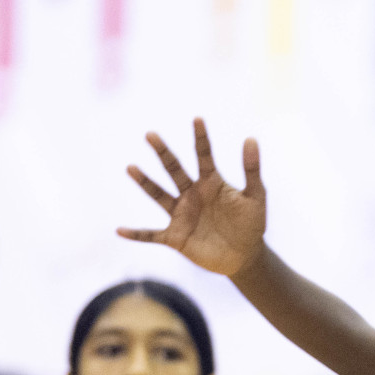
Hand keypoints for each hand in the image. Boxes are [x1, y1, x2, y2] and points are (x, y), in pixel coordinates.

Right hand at [118, 118, 267, 277]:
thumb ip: (252, 170)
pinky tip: (119, 230)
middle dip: (163, 153)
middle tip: (151, 134)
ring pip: (159, 195)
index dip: (201, 138)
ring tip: (131, 167)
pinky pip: (151, 235)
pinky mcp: (175, 237)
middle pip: (174, 169)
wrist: (245, 256)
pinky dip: (136, 234)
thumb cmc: (251, 225)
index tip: (198, 118)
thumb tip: (250, 138)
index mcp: (211, 183)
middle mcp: (192, 195)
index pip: (204, 156)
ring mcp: (181, 215)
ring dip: (145, 182)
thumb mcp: (256, 197)